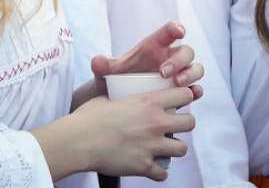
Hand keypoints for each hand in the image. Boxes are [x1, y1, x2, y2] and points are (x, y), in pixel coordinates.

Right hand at [74, 87, 195, 179]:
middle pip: (190, 123)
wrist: (78, 141)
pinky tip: (149, 167)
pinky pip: (163, 173)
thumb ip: (121, 98)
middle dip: (183, 125)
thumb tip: (119, 96)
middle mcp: (156, 123)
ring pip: (182, 149)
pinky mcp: (144, 166)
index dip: (185, 97)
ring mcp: (152, 146)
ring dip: (174, 149)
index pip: (185, 94)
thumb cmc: (88, 118)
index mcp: (148, 102)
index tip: (179, 101)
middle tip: (172, 128)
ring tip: (162, 148)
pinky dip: (158, 172)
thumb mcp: (107, 98)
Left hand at [90, 20, 204, 99]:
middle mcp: (171, 57)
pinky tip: (193, 94)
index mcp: (156, 46)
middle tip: (164, 73)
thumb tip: (97, 61)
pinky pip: (196, 87)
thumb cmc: (118, 79)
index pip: (169, 32)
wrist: (121, 99)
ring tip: (178, 84)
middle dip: (179, 61)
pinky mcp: (183, 90)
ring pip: (196, 68)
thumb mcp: (108, 72)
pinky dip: (197, 90)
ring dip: (191, 74)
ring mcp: (180, 73)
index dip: (176, 28)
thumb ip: (103, 65)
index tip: (179, 31)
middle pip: (186, 51)